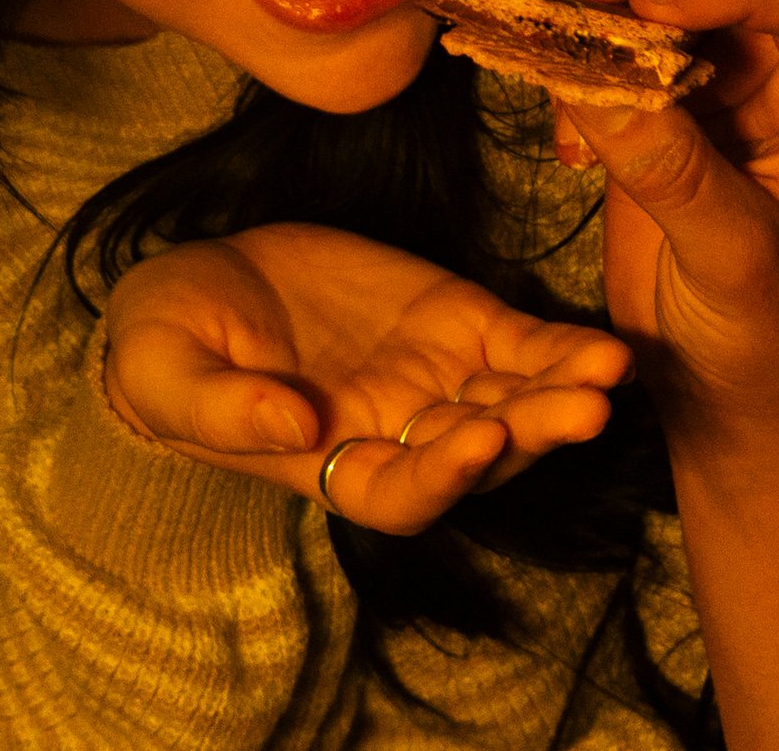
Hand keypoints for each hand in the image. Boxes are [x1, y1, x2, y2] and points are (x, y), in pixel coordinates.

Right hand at [102, 222, 631, 534]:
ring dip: (564, 393)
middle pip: (482, 455)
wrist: (200, 284)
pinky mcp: (461, 321)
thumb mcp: (168, 373)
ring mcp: (439, 380)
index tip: (479, 439)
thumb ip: (223, 409)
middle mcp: (400, 435)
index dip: (444, 476)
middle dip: (532, 434)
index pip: (403, 494)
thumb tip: (289, 430)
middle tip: (583, 409)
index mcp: (332, 467)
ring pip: (517, 402)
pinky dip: (563, 348)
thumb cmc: (168, 344)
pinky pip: (524, 345)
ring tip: (609, 370)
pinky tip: (606, 347)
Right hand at [557, 0, 778, 436]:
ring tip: (565, 3)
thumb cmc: (769, 337)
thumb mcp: (732, 262)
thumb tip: (593, 78)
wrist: (733, 392)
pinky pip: (622, 26)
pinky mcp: (665, 90)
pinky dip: (582, 34)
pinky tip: (560, 98)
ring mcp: (730, 72)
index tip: (651, 2)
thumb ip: (672, 170)